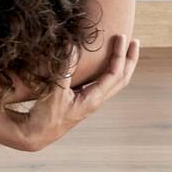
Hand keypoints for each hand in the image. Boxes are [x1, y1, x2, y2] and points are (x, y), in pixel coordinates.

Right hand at [0, 34, 138, 151]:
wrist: (36, 134)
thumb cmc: (46, 116)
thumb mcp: (55, 91)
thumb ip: (65, 69)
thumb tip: (72, 45)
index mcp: (93, 99)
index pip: (114, 74)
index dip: (119, 54)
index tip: (120, 37)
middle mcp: (96, 100)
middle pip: (121, 80)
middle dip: (130, 60)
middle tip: (135, 42)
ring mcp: (90, 101)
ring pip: (114, 82)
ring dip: (121, 65)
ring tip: (123, 50)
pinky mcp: (82, 100)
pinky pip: (102, 83)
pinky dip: (108, 70)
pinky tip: (102, 64)